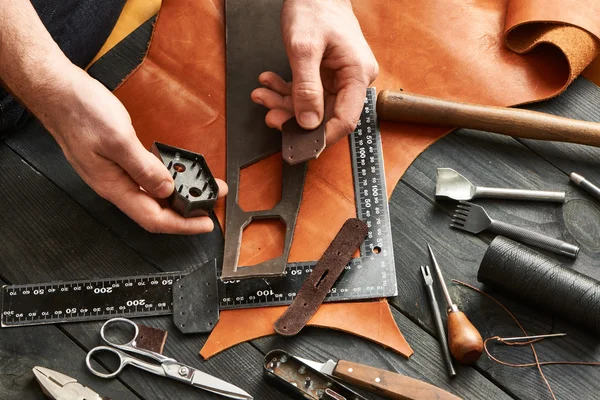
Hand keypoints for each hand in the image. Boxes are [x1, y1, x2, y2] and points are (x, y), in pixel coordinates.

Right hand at [41, 65, 226, 233]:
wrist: (56, 91)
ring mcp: (116, 173)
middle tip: (211, 202)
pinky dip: (166, 179)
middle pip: (155, 210)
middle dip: (186, 211)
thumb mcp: (118, 139)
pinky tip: (177, 174)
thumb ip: (144, 168)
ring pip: (152, 195)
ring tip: (201, 187)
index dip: (182, 225)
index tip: (205, 224)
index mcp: (114, 186)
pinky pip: (146, 179)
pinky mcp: (118, 160)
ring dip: (178, 194)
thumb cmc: (80, 112)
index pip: (153, 218)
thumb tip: (166, 189)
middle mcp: (115, 185)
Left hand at [251, 0, 377, 144]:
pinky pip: (306, 92)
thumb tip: (308, 122)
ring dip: (284, 103)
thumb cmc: (314, 7)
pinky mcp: (325, 74)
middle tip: (270, 115)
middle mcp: (352, 79)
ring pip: (311, 105)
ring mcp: (339, 77)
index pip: (346, 119)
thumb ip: (306, 89)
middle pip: (325, 114)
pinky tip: (270, 84)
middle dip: (294, 117)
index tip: (300, 144)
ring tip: (263, 95)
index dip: (323, 136)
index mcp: (357, 74)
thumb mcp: (303, 49)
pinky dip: (286, 90)